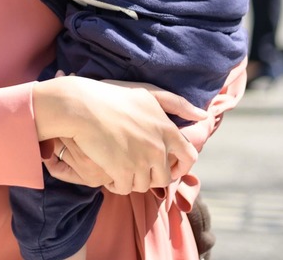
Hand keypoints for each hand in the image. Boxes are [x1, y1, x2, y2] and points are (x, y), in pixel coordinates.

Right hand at [33, 75, 202, 194]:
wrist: (80, 106)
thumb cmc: (111, 96)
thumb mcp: (147, 93)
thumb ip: (177, 104)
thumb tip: (202, 116)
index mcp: (167, 129)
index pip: (189, 157)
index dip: (181, 166)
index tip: (169, 166)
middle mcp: (158, 148)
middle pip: (165, 178)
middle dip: (152, 176)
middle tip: (137, 167)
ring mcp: (140, 162)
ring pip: (143, 185)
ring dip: (132, 179)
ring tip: (119, 166)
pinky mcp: (121, 171)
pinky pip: (124, 188)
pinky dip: (116, 183)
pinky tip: (108, 171)